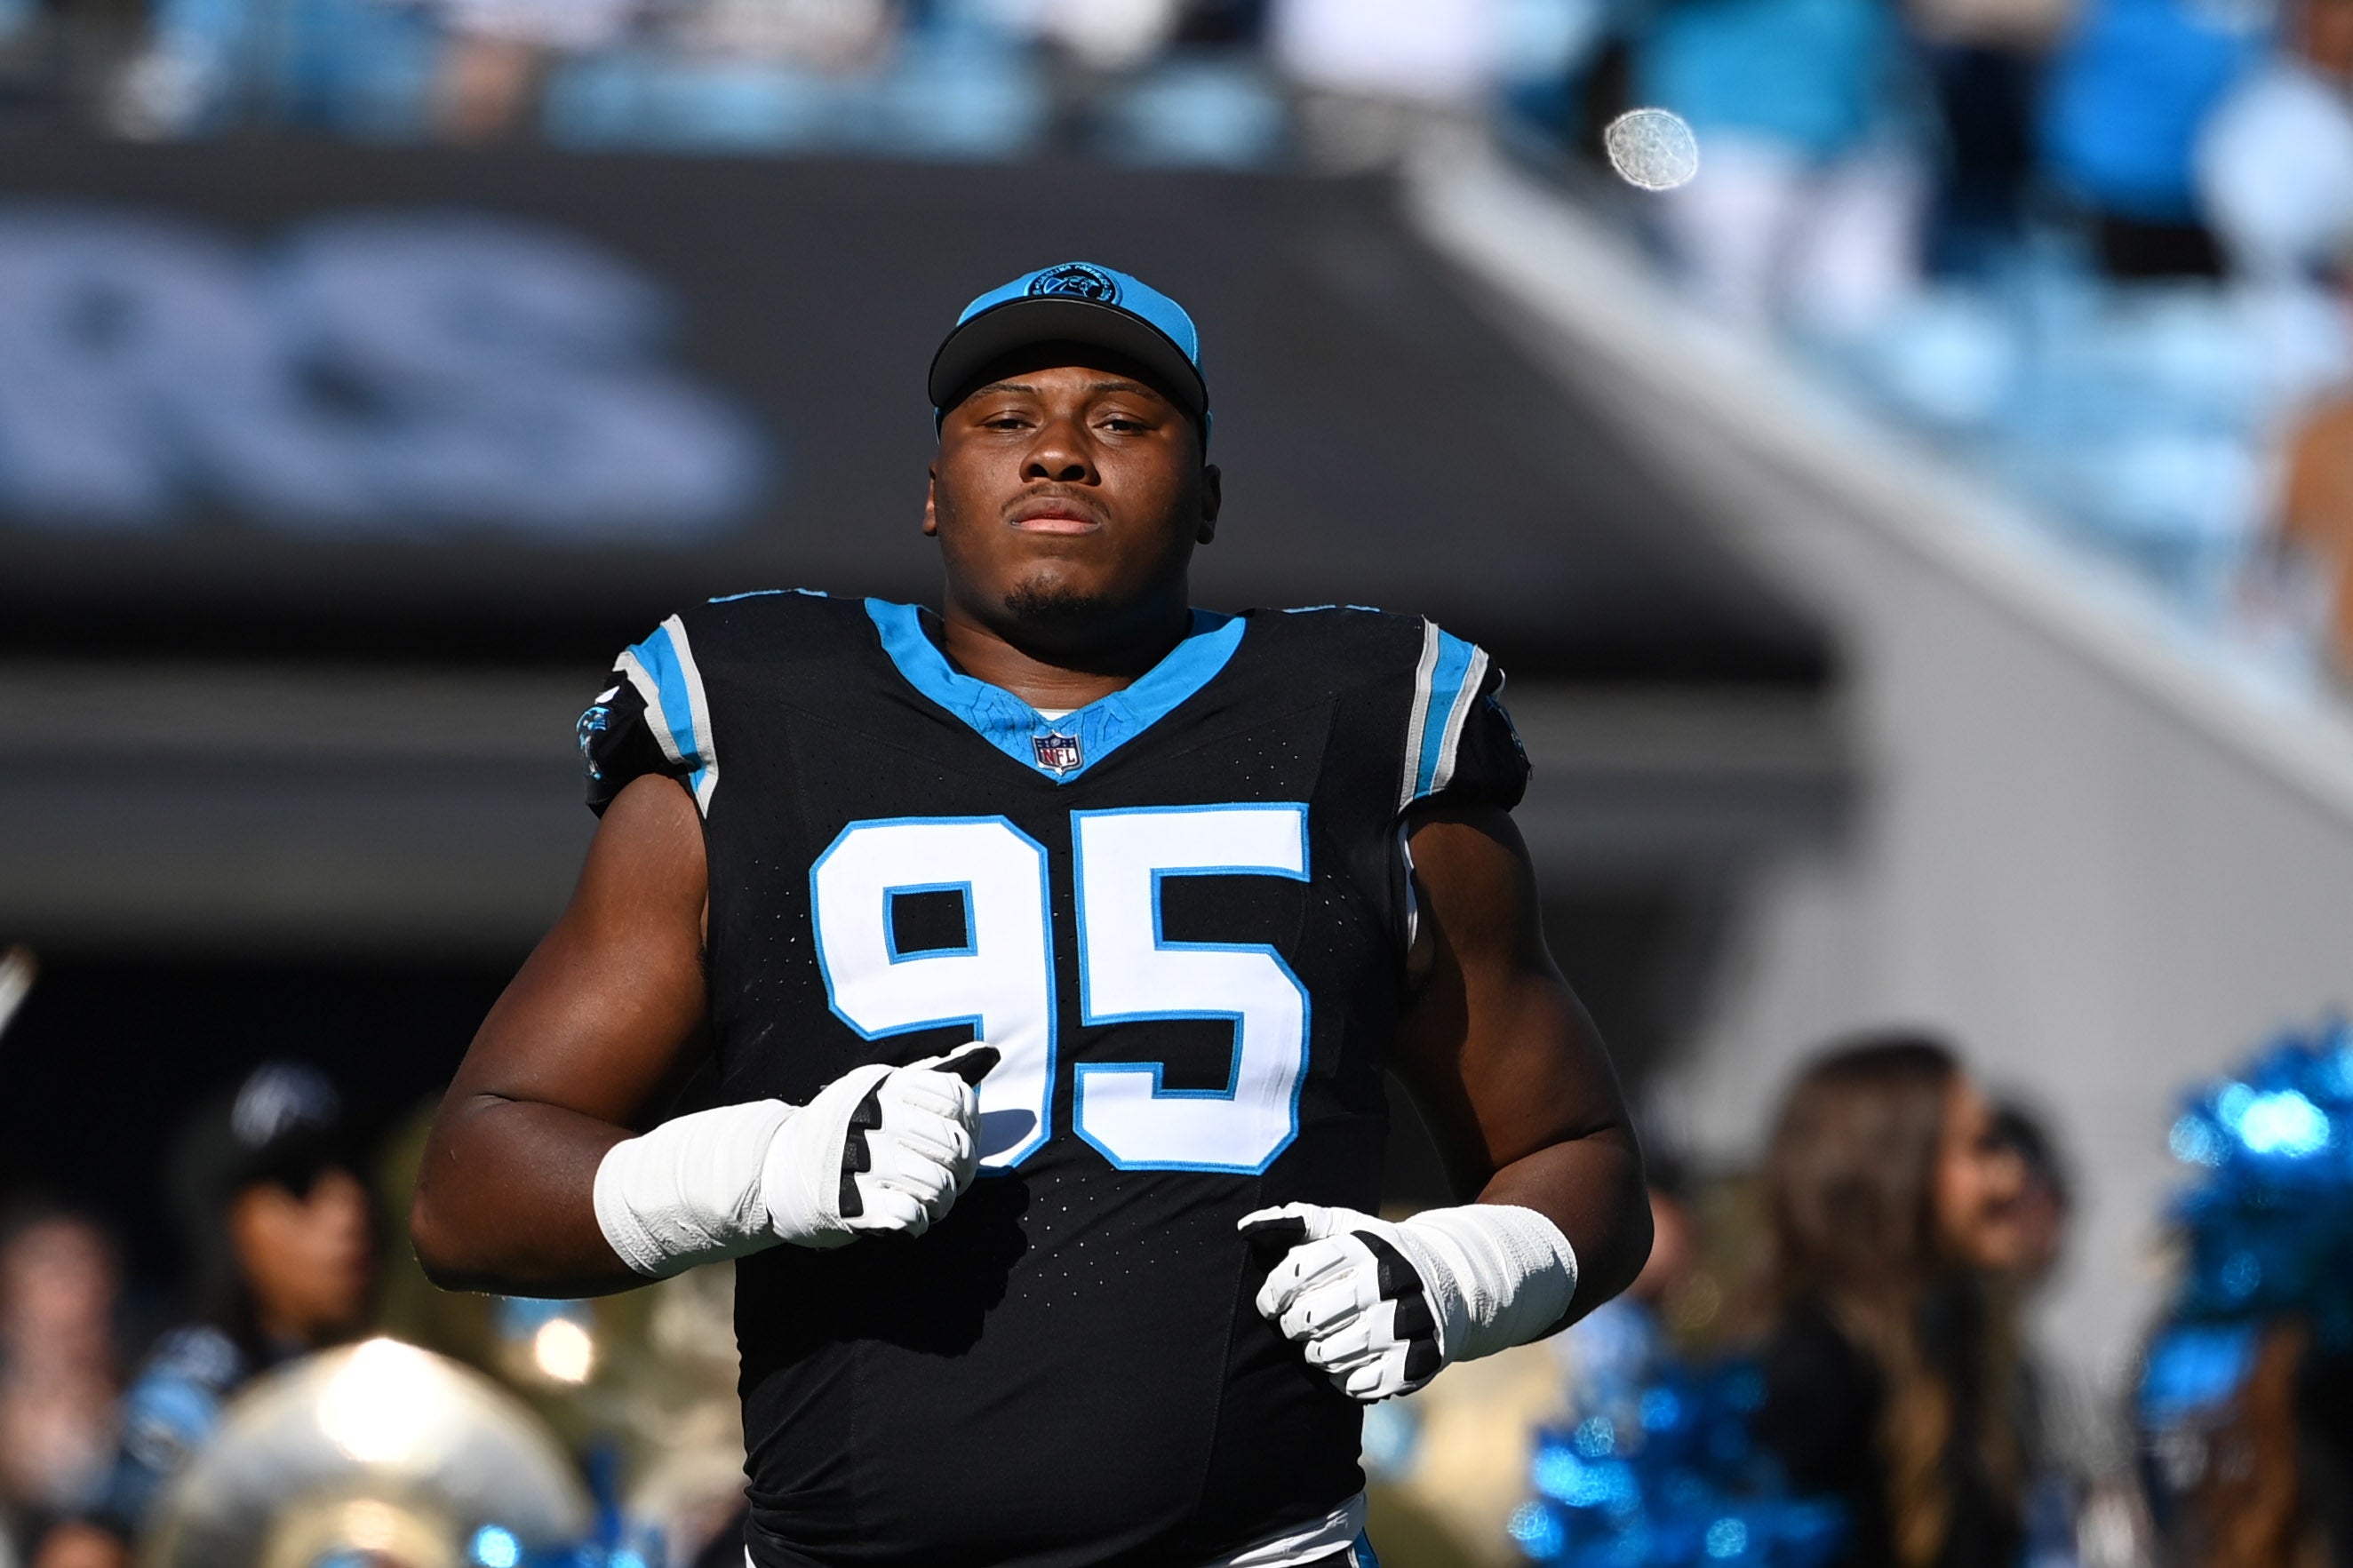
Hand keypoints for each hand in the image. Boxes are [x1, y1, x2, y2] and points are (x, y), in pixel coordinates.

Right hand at [763, 1043, 995, 1247]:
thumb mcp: (888, 1091)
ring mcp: (858, 1160)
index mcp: (885, 1086)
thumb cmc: (849, 1128)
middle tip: (951, 1178)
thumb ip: (939, 1078)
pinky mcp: (848, 1204)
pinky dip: (916, 1222)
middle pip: (953, 1146)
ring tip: (929, 1199)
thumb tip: (990, 1053)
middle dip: (962, 1169)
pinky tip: (906, 1214)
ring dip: (941, 1200)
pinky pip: (909, 1215)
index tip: (958, 1137)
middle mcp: (872, 1117)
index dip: (970, 1125)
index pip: (957, 1099)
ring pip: (937, 1185)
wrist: (780, 1169)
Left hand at [1240, 1202, 1447, 1401]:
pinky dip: (1343, 1380)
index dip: (1273, 1293)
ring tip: (1318, 1345)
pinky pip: (1360, 1384)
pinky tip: (1345, 1365)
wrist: (1447, 1281)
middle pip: (1311, 1317)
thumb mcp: (1346, 1227)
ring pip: (1331, 1354)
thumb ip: (1299, 1222)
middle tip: (1296, 1326)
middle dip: (1292, 1326)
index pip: (1296, 1272)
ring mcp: (1403, 1324)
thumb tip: (1247, 1226)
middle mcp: (1386, 1282)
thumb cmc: (1376, 1255)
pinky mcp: (1415, 1361)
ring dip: (1315, 1354)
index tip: (1271, 1303)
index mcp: (1363, 1247)